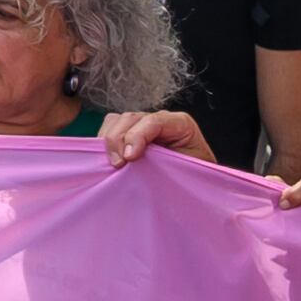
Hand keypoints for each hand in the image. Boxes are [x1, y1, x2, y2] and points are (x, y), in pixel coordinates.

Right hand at [99, 110, 215, 169]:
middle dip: (118, 139)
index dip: (137, 136)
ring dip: (109, 141)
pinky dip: (105, 143)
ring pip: (116, 121)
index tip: (129, 158)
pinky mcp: (130, 133)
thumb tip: (139, 165)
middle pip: (130, 118)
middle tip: (118, 165)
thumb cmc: (193, 177)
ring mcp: (143, 125)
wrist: (196, 182)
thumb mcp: (187, 171)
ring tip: (113, 163)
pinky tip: (108, 158)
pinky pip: (110, 129)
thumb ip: (168, 164)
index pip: (154, 121)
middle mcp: (160, 119)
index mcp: (180, 124)